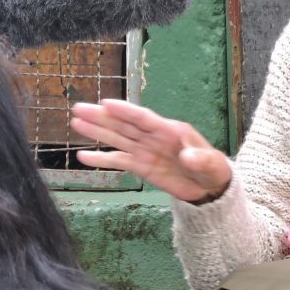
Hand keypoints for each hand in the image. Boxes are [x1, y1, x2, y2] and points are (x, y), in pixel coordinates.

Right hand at [70, 99, 231, 203]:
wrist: (210, 187)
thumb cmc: (213, 168)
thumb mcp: (212, 164)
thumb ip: (200, 159)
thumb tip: (187, 156)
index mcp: (170, 130)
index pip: (143, 118)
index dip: (125, 111)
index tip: (106, 103)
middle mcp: (153, 137)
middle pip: (124, 125)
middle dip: (102, 117)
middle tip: (79, 108)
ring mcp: (145, 151)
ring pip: (117, 138)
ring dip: (97, 131)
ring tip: (76, 123)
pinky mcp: (141, 166)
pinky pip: (118, 161)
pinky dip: (101, 159)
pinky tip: (83, 157)